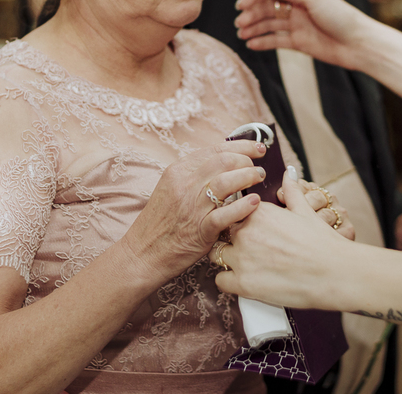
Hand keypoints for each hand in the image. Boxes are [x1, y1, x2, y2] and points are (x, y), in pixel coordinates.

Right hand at [122, 138, 267, 278]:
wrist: (142, 254)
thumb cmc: (161, 223)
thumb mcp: (172, 190)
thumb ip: (195, 176)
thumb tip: (225, 164)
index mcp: (178, 171)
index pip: (215, 150)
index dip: (241, 146)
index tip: (258, 148)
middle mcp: (184, 185)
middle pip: (223, 161)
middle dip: (247, 160)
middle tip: (258, 168)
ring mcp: (191, 207)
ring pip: (225, 182)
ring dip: (248, 177)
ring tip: (259, 179)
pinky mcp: (199, 230)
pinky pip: (225, 214)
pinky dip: (243, 206)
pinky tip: (255, 202)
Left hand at [217, 176, 349, 309]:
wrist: (336, 273)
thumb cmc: (323, 243)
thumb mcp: (306, 211)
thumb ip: (292, 191)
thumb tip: (289, 172)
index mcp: (257, 211)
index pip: (232, 209)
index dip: (238, 219)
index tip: (247, 228)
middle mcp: (245, 231)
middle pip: (222, 231)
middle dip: (231, 238)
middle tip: (248, 248)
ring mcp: (242, 258)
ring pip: (217, 255)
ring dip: (227, 259)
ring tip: (246, 265)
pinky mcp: (244, 284)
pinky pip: (221, 281)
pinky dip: (229, 282)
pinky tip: (243, 281)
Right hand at [234, 0, 370, 70]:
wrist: (358, 44)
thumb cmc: (340, 16)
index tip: (240, 5)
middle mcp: (297, 7)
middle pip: (267, 8)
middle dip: (251, 14)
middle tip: (239, 23)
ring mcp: (298, 25)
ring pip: (270, 24)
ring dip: (254, 28)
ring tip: (241, 34)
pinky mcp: (300, 42)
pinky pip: (277, 41)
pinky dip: (263, 42)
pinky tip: (251, 44)